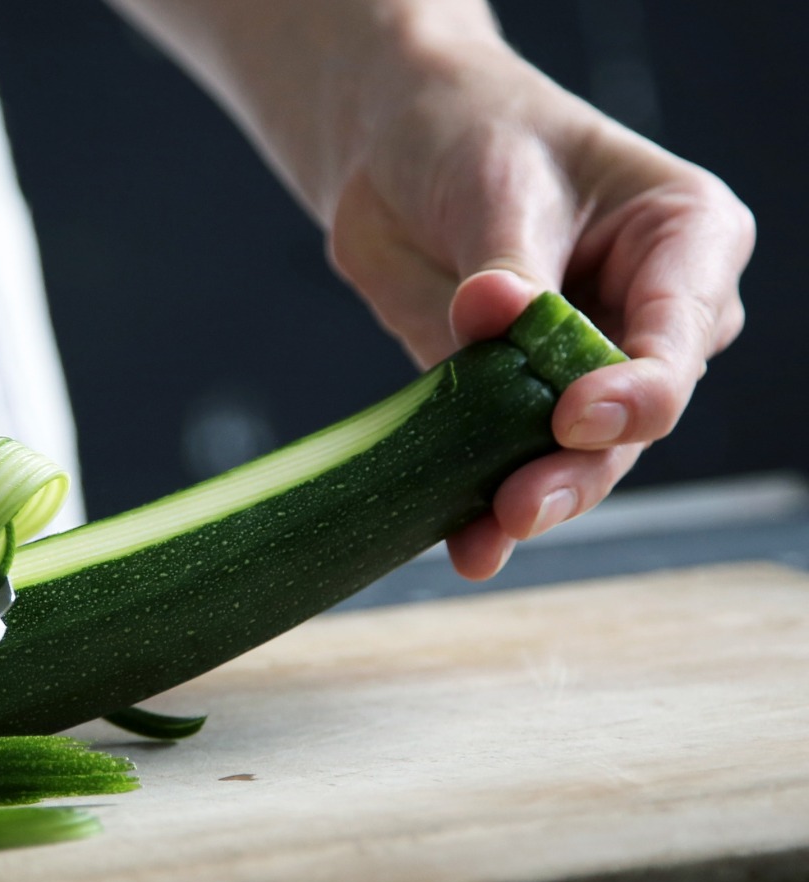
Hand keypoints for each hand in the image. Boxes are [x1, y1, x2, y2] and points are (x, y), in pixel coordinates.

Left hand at [328, 43, 752, 577]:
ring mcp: (584, 368)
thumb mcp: (500, 182)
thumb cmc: (476, 137)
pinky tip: (464, 544)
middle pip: (634, 415)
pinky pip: (504, 459)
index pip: (678, 334)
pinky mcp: (510, 401)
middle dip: (579, 466)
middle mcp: (651, 318)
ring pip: (578, 454)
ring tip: (486, 534)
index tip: (575, 416)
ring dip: (532, 498)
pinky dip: (481, 502)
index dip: (636, 389)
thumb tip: (493, 313)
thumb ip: (506, 264)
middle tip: (521, 504)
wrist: (396, 149)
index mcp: (687, 241)